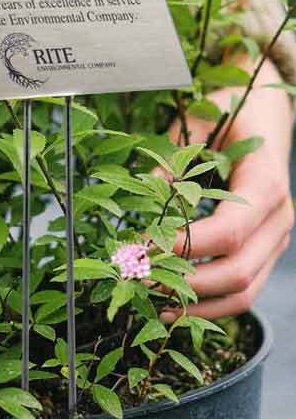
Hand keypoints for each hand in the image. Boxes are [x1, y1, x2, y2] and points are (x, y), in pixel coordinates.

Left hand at [161, 55, 293, 320]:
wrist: (265, 114)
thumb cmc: (231, 113)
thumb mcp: (197, 126)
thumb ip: (173, 162)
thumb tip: (145, 200)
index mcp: (267, 184)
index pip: (227, 231)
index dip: (184, 247)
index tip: (143, 248)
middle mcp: (280, 218)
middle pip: (236, 271)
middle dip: (184, 282)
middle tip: (140, 278)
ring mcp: (276, 238)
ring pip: (244, 291)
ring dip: (198, 305)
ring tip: (155, 304)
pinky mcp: (266, 249)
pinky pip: (245, 288)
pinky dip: (212, 303)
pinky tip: (179, 303)